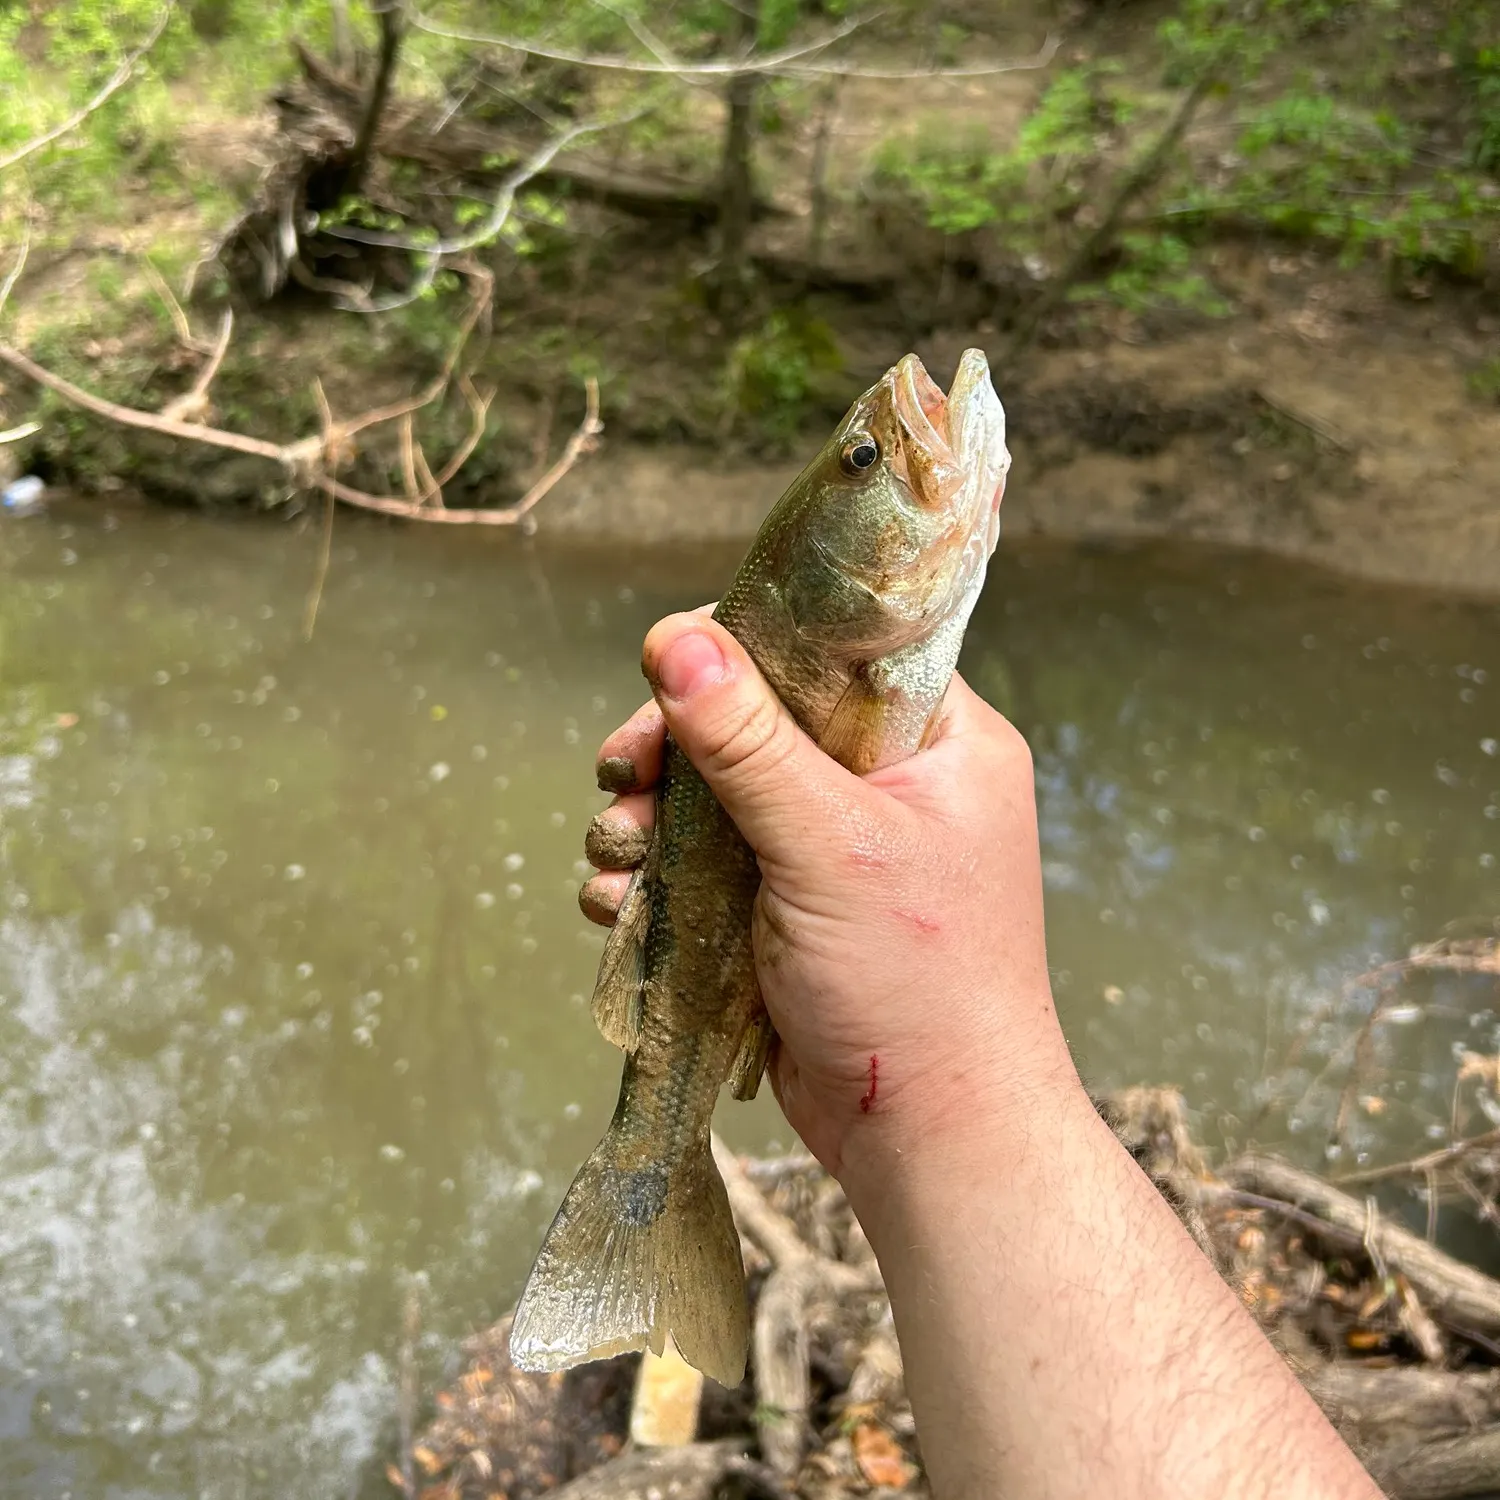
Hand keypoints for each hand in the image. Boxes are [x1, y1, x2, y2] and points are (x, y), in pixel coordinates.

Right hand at [582, 611, 1084, 1178]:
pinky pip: (706, 864)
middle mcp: (888, 782)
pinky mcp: (787, 908)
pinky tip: (617, 904)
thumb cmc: (917, 985)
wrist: (930, 1138)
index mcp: (938, 741)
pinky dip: (656, 877)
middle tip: (622, 776)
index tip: (665, 673)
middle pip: (755, 718)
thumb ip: (748, 741)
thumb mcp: (830, 846)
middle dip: (674, 750)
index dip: (742, 648)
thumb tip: (673, 636)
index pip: (832, 649)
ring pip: (717, 795)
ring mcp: (834, 849)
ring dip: (648, 818)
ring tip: (616, 853)